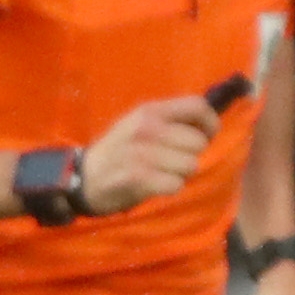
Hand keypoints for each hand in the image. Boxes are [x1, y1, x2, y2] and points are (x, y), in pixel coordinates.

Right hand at [78, 92, 223, 213]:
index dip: (210, 124)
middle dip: (191, 155)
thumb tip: (208, 124)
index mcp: (150, 111)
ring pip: (190, 165)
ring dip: (180, 174)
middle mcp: (147, 128)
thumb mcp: (140, 124)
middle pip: (198, 142)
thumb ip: (170, 120)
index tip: (207, 136)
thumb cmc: (120, 150)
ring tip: (162, 172)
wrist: (85, 177)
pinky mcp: (138, 177)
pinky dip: (170, 188)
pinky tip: (156, 185)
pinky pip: (175, 184)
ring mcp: (141, 152)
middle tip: (174, 160)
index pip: (197, 107)